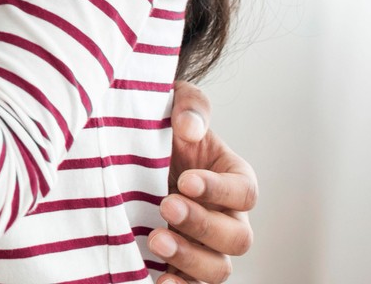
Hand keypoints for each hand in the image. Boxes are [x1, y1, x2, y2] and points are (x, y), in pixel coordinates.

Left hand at [149, 81, 256, 282]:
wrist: (124, 150)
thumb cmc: (159, 126)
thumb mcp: (174, 103)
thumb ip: (190, 107)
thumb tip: (190, 127)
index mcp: (233, 178)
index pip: (245, 192)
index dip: (220, 190)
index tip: (187, 180)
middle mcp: (227, 217)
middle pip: (237, 238)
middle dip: (203, 225)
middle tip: (167, 206)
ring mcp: (205, 246)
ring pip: (218, 269)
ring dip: (190, 259)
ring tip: (155, 241)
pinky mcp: (180, 265)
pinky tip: (157, 280)